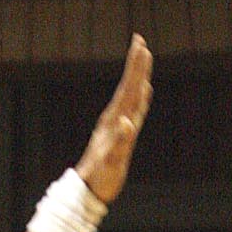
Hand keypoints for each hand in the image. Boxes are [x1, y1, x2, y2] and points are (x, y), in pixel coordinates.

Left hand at [75, 33, 153, 203]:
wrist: (88, 190)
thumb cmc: (100, 177)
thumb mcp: (111, 160)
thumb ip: (120, 140)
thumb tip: (127, 121)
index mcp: (115, 121)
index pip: (129, 88)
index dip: (136, 68)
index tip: (141, 46)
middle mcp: (116, 118)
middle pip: (129, 86)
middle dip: (136, 64)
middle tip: (140, 41)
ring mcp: (117, 125)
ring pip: (131, 94)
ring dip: (138, 76)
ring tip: (144, 59)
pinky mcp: (119, 133)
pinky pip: (134, 110)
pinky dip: (141, 98)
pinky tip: (144, 91)